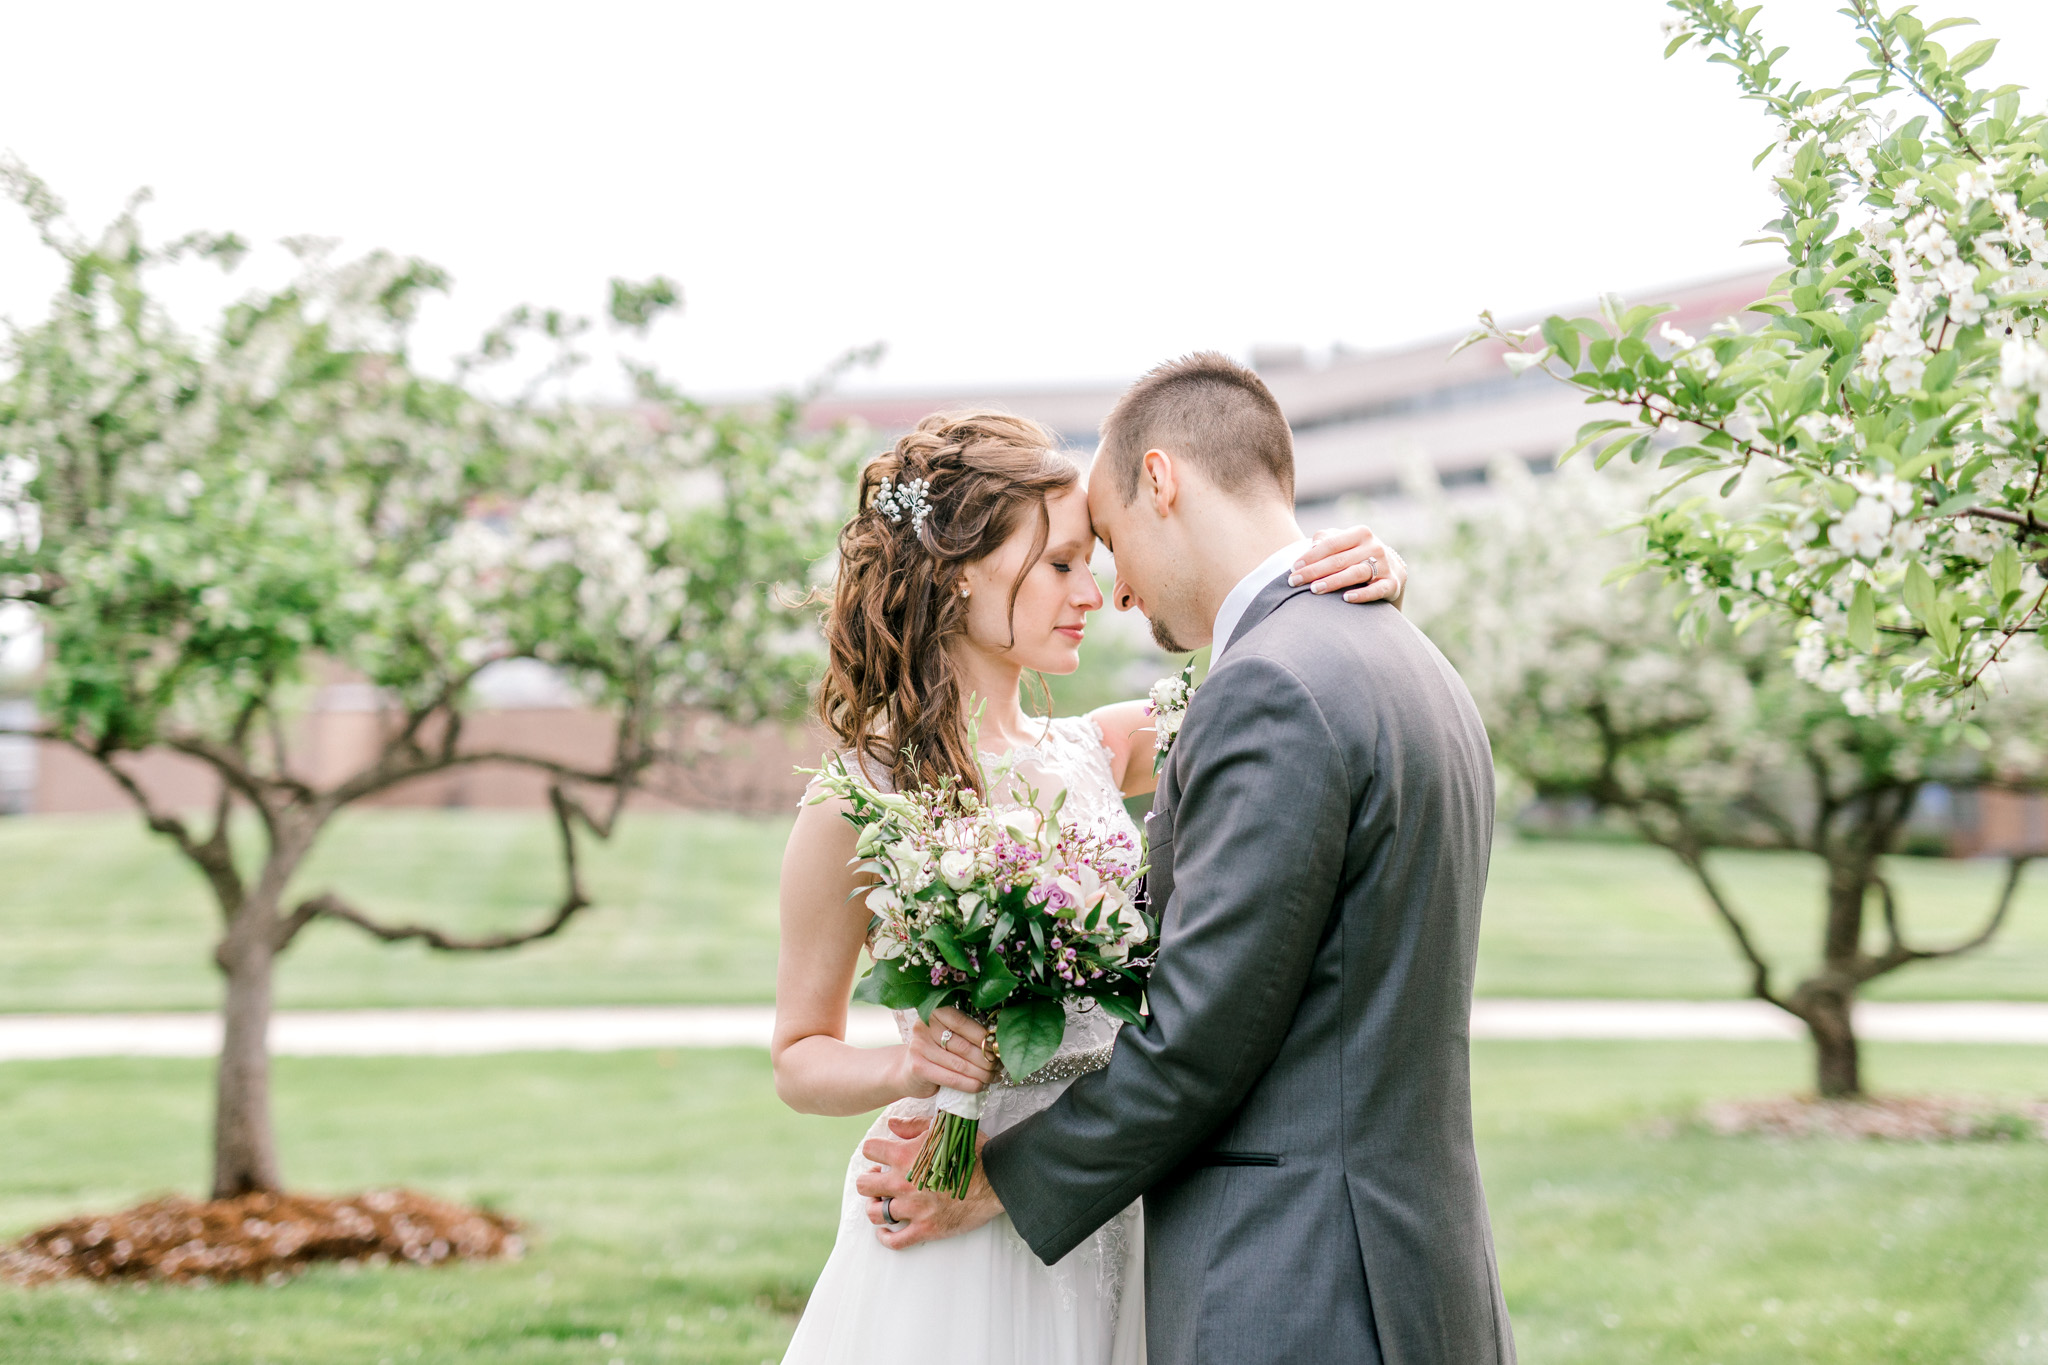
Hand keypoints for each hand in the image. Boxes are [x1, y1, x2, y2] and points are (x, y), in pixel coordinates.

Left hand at [855, 1116, 1004, 1249]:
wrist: (996, 1178)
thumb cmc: (972, 1150)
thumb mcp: (943, 1129)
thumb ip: (913, 1125)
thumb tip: (891, 1124)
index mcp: (905, 1155)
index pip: (870, 1150)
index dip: (874, 1152)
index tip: (882, 1157)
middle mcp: (903, 1183)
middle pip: (864, 1184)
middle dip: (870, 1181)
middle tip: (880, 1181)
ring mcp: (913, 1209)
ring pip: (875, 1213)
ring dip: (876, 1207)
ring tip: (883, 1203)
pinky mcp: (926, 1229)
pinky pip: (895, 1241)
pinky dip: (886, 1237)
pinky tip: (886, 1231)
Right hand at [897, 1006, 996, 1098]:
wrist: (908, 1071)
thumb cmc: (936, 1051)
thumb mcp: (948, 1036)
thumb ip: (967, 1034)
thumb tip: (997, 1043)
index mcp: (934, 1012)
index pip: (962, 1022)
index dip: (982, 1035)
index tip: (998, 1046)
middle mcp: (923, 1027)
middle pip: (963, 1045)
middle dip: (986, 1058)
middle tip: (999, 1066)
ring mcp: (919, 1047)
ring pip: (960, 1064)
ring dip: (982, 1074)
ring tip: (993, 1077)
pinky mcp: (918, 1068)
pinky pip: (952, 1078)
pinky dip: (970, 1084)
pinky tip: (981, 1086)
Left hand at [1288, 525, 1407, 605]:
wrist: (1391, 570)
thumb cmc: (1356, 556)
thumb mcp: (1343, 543)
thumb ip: (1326, 541)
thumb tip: (1311, 547)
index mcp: (1360, 533)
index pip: (1331, 544)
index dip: (1311, 556)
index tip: (1293, 567)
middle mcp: (1374, 547)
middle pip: (1339, 559)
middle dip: (1314, 571)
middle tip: (1294, 581)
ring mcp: (1385, 565)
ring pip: (1356, 573)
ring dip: (1334, 581)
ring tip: (1314, 589)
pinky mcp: (1392, 584)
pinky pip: (1376, 590)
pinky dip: (1362, 594)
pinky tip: (1346, 599)